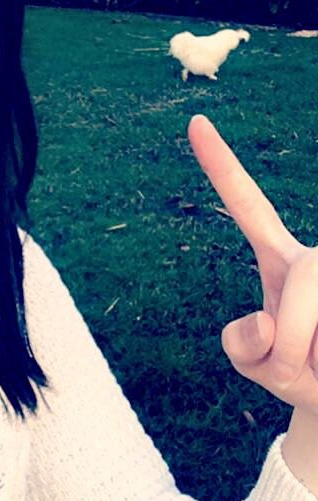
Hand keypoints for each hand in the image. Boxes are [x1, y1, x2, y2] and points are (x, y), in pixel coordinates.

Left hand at [187, 114, 317, 413]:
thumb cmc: (304, 378)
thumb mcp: (258, 367)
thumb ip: (243, 347)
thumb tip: (269, 322)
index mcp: (280, 261)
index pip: (249, 206)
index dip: (221, 166)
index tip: (194, 122)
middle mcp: (314, 259)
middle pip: (304, 275)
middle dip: (293, 333)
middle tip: (289, 369)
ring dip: (313, 355)